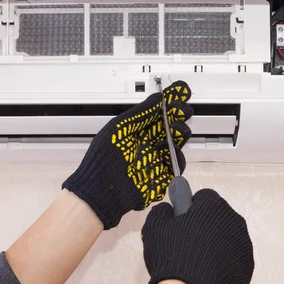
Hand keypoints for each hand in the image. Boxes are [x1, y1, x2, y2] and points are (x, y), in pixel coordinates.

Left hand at [62, 81, 192, 229]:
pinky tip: (174, 149)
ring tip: (178, 128)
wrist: (100, 191)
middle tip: (183, 109)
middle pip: (169, 126)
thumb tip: (158, 97)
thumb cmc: (103, 159)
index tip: (181, 92)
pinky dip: (178, 156)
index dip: (170, 102)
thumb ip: (140, 113)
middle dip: (179, 116)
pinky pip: (175, 165)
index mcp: (135, 131)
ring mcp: (154, 159)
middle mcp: (146, 143)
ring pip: (175, 143)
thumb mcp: (119, 129)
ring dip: (180, 132)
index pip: (157, 113)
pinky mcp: (161, 176)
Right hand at [141, 189, 254, 283]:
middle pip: (218, 218)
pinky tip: (204, 277)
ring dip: (214, 246)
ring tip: (194, 264)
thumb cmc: (171, 254)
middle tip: (185, 243)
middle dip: (205, 226)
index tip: (180, 222)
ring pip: (227, 241)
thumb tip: (170, 210)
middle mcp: (236, 224)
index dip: (190, 208)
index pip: (204, 197)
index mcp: (215, 207)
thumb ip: (163, 211)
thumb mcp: (155, 226)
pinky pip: (231, 263)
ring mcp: (244, 249)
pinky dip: (220, 266)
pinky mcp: (246, 272)